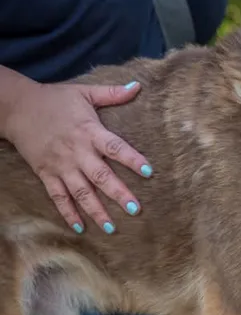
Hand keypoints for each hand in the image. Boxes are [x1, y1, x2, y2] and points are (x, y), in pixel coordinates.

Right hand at [6, 80, 151, 233]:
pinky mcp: (45, 174)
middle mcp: (77, 151)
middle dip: (119, 194)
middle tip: (136, 210)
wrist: (17, 107)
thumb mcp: (84, 92)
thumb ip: (112, 93)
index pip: (116, 147)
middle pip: (101, 176)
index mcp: (90, 131)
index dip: (133, 159)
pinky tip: (79, 228)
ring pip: (80, 192)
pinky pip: (58, 197)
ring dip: (96, 210)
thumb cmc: (55, 99)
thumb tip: (139, 86)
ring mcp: (60, 165)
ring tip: (111, 227)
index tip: (149, 172)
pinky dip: (68, 213)